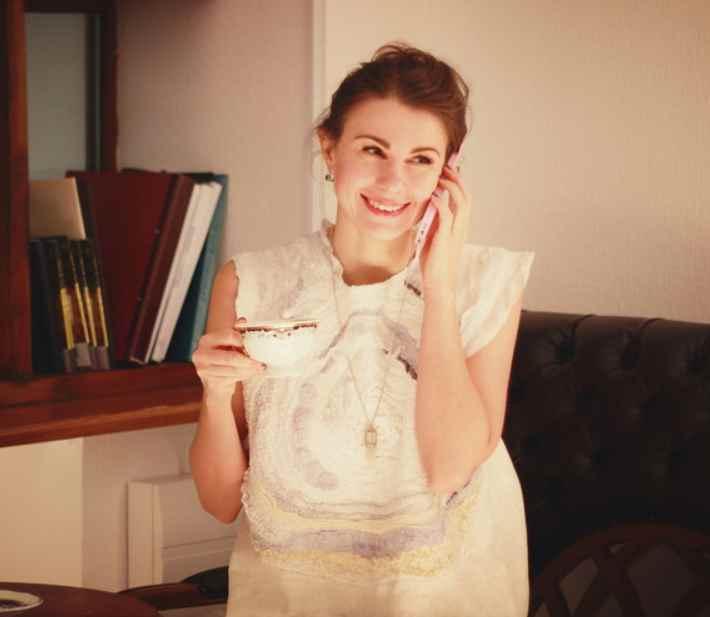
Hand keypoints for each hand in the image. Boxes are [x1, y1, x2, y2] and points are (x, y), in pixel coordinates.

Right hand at [191, 317, 264, 394]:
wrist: (215, 382)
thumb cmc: (223, 358)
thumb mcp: (227, 343)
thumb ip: (235, 331)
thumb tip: (243, 321)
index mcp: (207, 340)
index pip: (229, 336)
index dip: (243, 341)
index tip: (253, 345)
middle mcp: (202, 354)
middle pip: (231, 357)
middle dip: (249, 360)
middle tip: (261, 362)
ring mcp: (204, 369)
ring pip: (234, 369)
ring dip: (250, 370)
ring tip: (260, 368)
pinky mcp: (211, 382)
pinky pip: (233, 379)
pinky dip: (245, 376)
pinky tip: (251, 373)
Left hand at [419, 163, 471, 298]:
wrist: (438, 283)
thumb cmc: (434, 263)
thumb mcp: (433, 237)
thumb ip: (434, 222)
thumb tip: (429, 206)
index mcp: (460, 226)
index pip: (464, 198)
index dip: (457, 182)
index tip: (447, 170)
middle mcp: (462, 227)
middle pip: (466, 195)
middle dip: (456, 179)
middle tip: (444, 167)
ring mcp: (456, 232)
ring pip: (461, 202)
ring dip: (451, 187)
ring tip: (439, 178)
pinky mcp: (446, 239)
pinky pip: (448, 216)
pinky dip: (442, 203)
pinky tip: (434, 196)